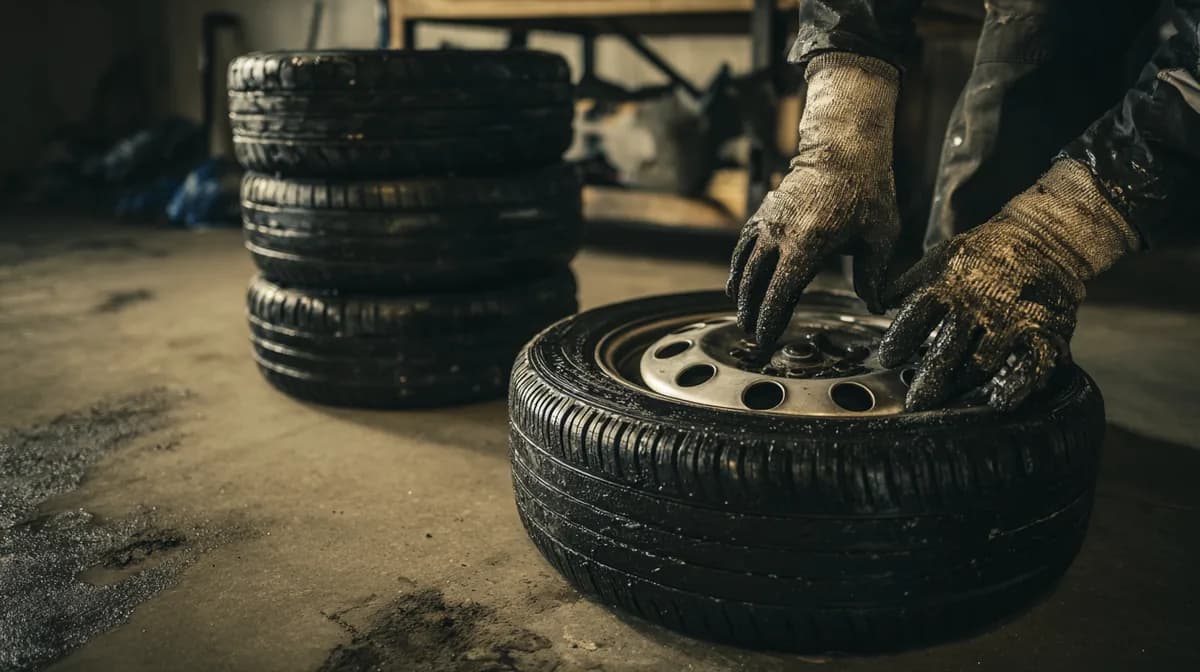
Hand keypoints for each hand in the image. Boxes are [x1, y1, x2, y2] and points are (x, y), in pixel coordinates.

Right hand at [728, 53, 900, 345]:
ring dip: (739, 296)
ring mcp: (766, 222)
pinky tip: (738, 286)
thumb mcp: (881, 235)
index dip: (769, 321)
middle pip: (754, 285)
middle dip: (750, 314)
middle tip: (750, 336)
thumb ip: (874, 275)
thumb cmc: (867, 191)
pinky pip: (742, 249)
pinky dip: (737, 270)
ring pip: (741, 267)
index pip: (779, 292)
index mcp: (808, 243)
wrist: (843, 147)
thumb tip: (874, 307)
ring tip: (742, 317)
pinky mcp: (761, 214)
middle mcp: (780, 233)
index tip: (764, 342)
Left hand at [879, 159, 1140, 411]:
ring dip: (964, 385)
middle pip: (948, 350)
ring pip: (984, 364)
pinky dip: (1017, 386)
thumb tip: (878, 302)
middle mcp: (979, 307)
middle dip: (929, 379)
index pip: (917, 316)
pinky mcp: (1043, 332)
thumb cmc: (986, 251)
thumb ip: (908, 282)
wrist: (1045, 238)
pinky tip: (1000, 401)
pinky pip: (1031, 365)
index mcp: (950, 287)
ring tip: (948, 402)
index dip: (899, 339)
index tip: (887, 358)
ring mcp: (1012, 321)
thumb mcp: (941, 257)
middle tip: (915, 403)